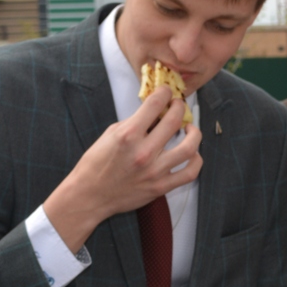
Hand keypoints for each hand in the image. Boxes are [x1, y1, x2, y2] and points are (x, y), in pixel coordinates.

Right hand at [42, 88, 201, 251]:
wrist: (90, 195)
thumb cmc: (97, 163)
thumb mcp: (111, 134)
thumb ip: (135, 122)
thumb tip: (155, 113)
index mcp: (128, 135)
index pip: (155, 104)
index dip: (165, 92)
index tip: (167, 91)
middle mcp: (143, 152)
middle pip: (174, 121)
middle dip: (179, 107)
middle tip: (178, 105)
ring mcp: (154, 171)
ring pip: (189, 147)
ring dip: (194, 133)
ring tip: (189, 129)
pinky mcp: (160, 187)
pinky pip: (189, 173)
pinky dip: (196, 161)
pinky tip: (192, 153)